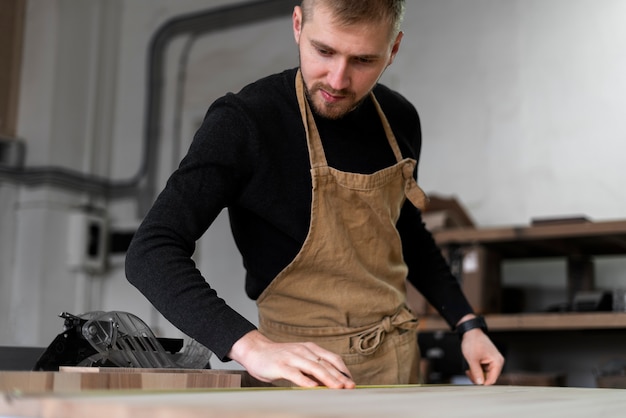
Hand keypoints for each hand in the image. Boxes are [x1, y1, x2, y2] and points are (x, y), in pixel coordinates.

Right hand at [227, 330, 355, 388]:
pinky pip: (295, 374)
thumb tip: (330, 380)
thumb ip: (313, 367)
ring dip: (327, 378)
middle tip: (350, 387)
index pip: (331, 358)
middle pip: (325, 364)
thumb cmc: (279, 357)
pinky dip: (305, 381)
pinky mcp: (281, 366)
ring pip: (313, 367)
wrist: (255, 350)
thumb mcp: (299, 358)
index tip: (352, 381)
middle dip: (339, 376)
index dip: (343, 370)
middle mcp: (303, 351)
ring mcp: (292, 357)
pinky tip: (313, 387)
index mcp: (310, 348)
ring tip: (337, 388)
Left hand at [460, 328, 504, 384]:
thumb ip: (476, 372)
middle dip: (478, 377)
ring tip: (469, 370)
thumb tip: (479, 383)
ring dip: (476, 374)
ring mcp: (493, 361)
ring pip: (485, 374)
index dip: (482, 383)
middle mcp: (497, 362)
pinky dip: (477, 370)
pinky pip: (483, 369)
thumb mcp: (473, 359)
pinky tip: (471, 367)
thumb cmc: (473, 341)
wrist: (470, 331)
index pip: (492, 379)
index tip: (473, 383)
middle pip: (489, 377)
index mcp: (497, 362)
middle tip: (469, 374)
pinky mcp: (488, 360)